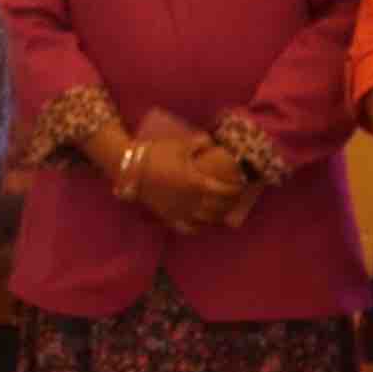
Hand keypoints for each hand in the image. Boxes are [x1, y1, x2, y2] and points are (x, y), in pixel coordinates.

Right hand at [127, 134, 253, 231]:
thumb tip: (213, 143)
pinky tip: (202, 223)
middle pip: (219, 208)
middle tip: (235, 197)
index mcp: (197, 182)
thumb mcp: (182, 144)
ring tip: (223, 210)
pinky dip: (198, 228)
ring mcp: (180, 211)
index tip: (241, 184)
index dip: (236, 189)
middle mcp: (192, 201)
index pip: (225, 191)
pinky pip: (187, 229)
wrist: (131, 167)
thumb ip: (201, 142)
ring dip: (218, 216)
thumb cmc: (157, 154)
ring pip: (206, 221)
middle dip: (231, 203)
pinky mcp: (168, 217)